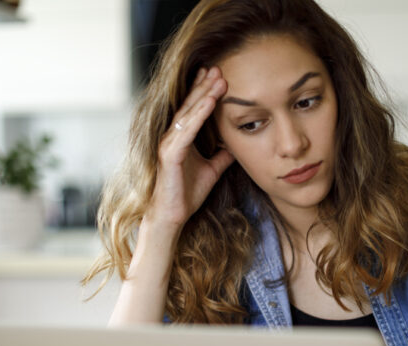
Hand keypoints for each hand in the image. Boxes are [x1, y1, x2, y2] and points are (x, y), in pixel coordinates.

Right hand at [145, 67, 233, 228]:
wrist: (173, 216)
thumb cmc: (187, 193)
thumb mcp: (213, 169)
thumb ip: (223, 155)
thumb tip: (238, 144)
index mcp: (181, 138)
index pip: (193, 109)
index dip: (204, 91)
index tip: (218, 75)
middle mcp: (172, 136)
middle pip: (190, 105)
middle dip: (205, 85)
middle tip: (219, 67)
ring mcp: (169, 143)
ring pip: (189, 113)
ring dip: (204, 94)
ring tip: (218, 78)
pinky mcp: (170, 153)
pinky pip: (187, 129)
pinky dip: (199, 114)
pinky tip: (210, 101)